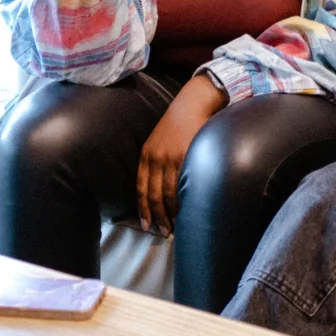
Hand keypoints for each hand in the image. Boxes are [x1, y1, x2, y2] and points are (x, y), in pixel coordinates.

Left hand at [138, 73, 225, 234]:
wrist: (194, 103)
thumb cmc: (178, 124)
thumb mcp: (158, 141)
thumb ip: (156, 161)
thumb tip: (157, 188)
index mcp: (147, 155)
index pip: (141, 188)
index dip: (143, 209)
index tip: (146, 225)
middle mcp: (156, 158)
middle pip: (154, 195)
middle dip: (158, 216)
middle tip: (164, 232)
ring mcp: (172, 158)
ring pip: (168, 193)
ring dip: (172, 213)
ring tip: (177, 226)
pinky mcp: (187, 155)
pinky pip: (184, 183)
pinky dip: (184, 200)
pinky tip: (187, 210)